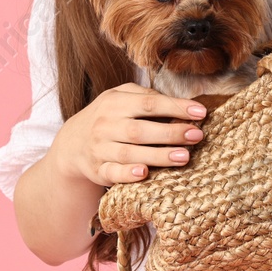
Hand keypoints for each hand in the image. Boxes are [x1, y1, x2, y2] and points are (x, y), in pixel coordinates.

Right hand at [56, 82, 207, 187]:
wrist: (71, 143)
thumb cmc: (108, 116)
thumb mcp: (120, 98)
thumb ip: (146, 96)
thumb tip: (180, 104)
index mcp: (114, 103)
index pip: (148, 103)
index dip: (175, 107)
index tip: (200, 112)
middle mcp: (106, 125)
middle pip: (141, 130)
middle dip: (171, 133)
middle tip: (197, 135)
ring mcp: (100, 148)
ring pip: (130, 153)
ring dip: (158, 155)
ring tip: (184, 156)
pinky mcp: (97, 170)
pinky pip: (113, 172)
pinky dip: (128, 174)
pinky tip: (145, 173)